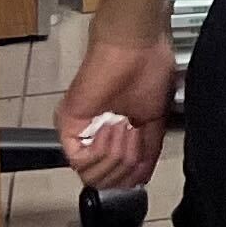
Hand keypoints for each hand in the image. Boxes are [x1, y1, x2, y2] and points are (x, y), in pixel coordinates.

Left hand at [57, 30, 176, 189]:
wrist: (134, 46)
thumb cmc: (149, 67)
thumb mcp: (157, 118)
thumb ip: (149, 149)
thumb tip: (142, 176)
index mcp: (118, 132)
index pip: (120, 175)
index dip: (135, 174)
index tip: (145, 154)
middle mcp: (97, 135)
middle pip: (108, 180)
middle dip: (128, 162)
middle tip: (135, 133)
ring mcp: (82, 130)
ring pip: (93, 174)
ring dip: (116, 155)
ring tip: (125, 126)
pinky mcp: (68, 124)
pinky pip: (79, 160)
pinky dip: (101, 151)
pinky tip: (112, 127)